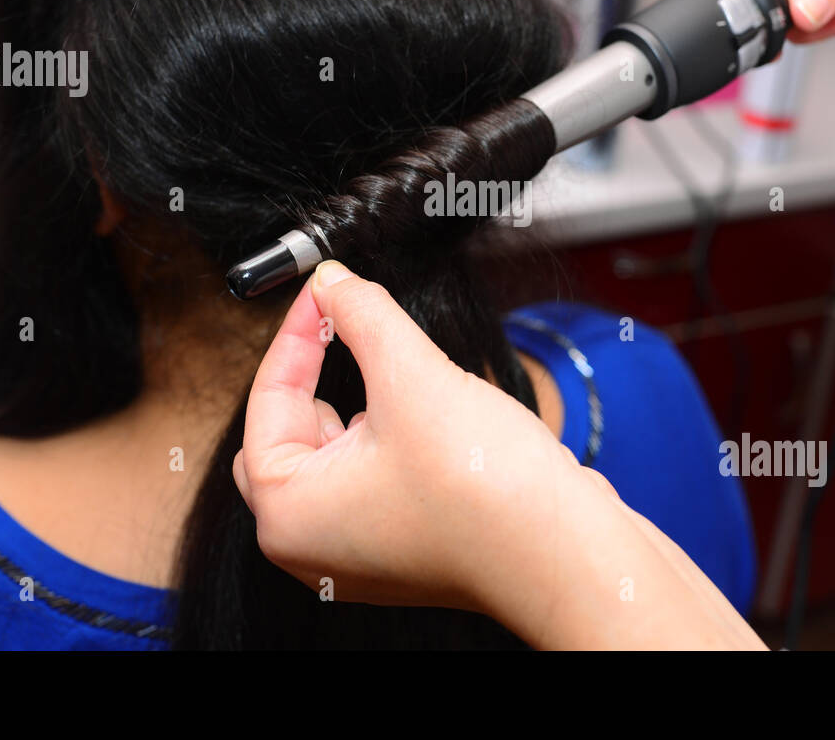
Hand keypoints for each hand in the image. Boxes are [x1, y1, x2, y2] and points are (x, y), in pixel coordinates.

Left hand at [232, 260, 595, 617]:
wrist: (567, 552)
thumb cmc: (487, 494)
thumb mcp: (412, 377)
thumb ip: (362, 316)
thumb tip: (334, 281)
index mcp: (288, 514)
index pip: (268, 401)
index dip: (297, 335)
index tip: (325, 292)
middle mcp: (311, 544)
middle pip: (288, 432)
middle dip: (318, 376)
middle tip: (346, 325)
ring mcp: (356, 552)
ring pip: (334, 454)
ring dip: (359, 404)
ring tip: (400, 374)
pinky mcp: (400, 547)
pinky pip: (370, 479)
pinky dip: (386, 438)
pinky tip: (425, 416)